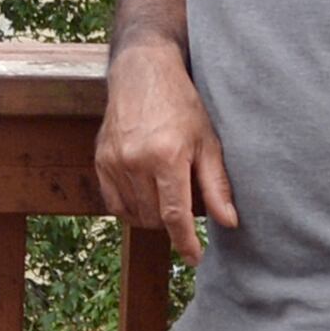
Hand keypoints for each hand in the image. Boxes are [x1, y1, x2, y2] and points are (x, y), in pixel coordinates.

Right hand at [93, 43, 238, 256]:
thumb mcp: (208, 140)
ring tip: (166, 194)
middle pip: (154, 218)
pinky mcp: (100, 160)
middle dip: (172, 222)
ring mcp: (114, 162)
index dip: (186, 242)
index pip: (175, 215)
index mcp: (167, 156)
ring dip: (153, 215)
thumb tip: (228, 222)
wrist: (142, 72)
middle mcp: (136, 161)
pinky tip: (145, 194)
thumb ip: (216, 184)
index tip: (195, 258)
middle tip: (186, 203)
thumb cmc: (181, 104)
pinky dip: (131, 208)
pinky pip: (114, 203)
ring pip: (134, 214)